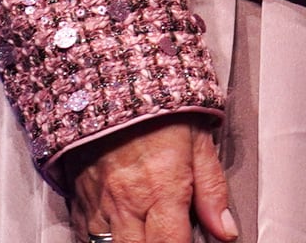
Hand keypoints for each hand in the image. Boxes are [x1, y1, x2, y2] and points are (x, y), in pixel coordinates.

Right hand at [67, 117, 237, 242]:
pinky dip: (105, 238)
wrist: (109, 78)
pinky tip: (122, 231)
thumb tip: (226, 231)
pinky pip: (88, 235)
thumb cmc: (157, 105)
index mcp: (162, 189)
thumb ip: (212, 190)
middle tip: (167, 236)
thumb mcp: (199, 140)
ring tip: (146, 233)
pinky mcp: (79, 198)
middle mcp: (127, 203)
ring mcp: (99, 203)